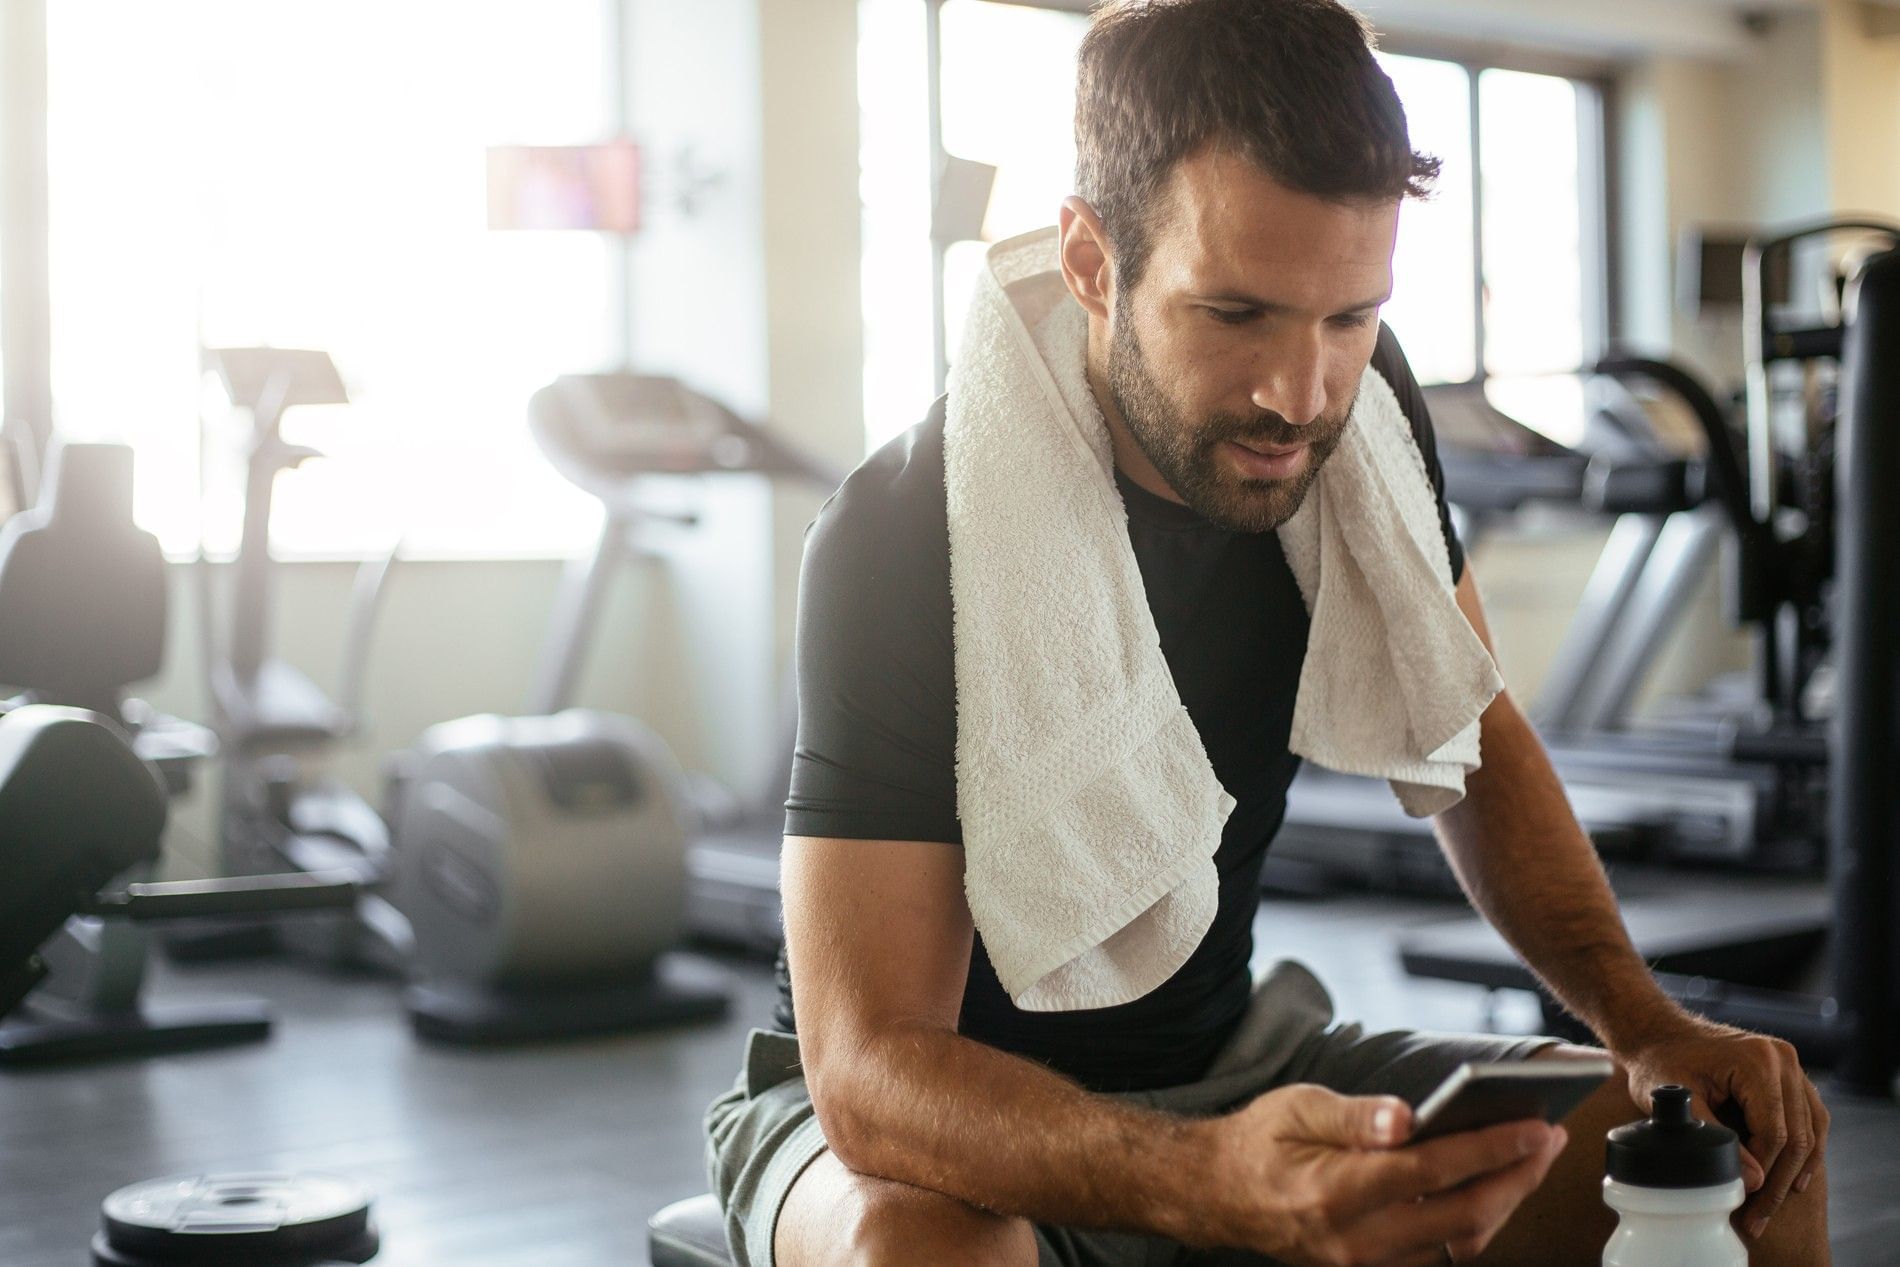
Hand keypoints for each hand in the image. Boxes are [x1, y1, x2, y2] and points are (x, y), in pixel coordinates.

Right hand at [1198, 1082, 1565, 1264]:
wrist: (1222, 1193)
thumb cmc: (1262, 1141)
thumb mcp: (1299, 1107)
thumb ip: (1355, 1114)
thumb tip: (1407, 1116)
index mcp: (1336, 1191)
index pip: (1433, 1171)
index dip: (1491, 1149)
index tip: (1533, 1126)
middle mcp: (1357, 1239)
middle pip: (1462, 1215)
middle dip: (1516, 1176)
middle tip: (1548, 1139)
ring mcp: (1366, 1264)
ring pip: (1460, 1241)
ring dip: (1502, 1201)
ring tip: (1530, 1159)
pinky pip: (1441, 1254)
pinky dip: (1475, 1222)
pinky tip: (1492, 1188)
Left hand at [1619, 1016, 1828, 1238]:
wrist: (1658, 1033)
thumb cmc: (1660, 1062)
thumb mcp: (1677, 1100)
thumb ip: (1715, 1139)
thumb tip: (1755, 1181)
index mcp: (1757, 1061)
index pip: (1775, 1132)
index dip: (1763, 1171)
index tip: (1747, 1201)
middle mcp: (1782, 1058)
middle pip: (1799, 1134)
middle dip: (1780, 1181)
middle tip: (1759, 1217)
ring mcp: (1789, 1062)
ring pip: (1812, 1127)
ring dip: (1797, 1170)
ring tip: (1775, 1205)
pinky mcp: (1788, 1072)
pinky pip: (1810, 1115)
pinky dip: (1805, 1147)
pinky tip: (1795, 1176)